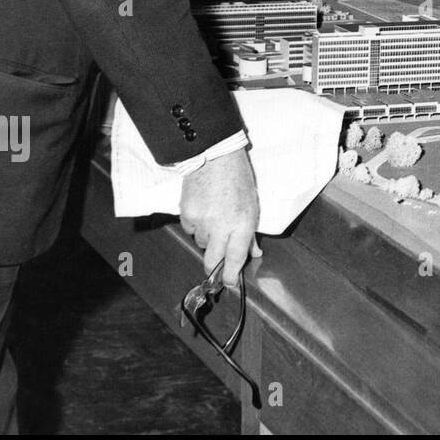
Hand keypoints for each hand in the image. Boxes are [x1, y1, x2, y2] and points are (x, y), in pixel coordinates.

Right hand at [180, 148, 259, 288]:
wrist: (215, 156)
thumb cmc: (238, 178)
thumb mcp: (252, 205)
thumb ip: (251, 232)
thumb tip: (254, 253)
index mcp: (243, 222)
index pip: (235, 257)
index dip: (230, 275)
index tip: (229, 284)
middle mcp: (221, 225)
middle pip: (212, 260)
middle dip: (214, 268)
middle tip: (216, 268)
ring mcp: (202, 221)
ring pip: (202, 243)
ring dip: (208, 238)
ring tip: (215, 219)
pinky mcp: (186, 214)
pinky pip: (190, 229)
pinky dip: (196, 226)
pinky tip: (203, 210)